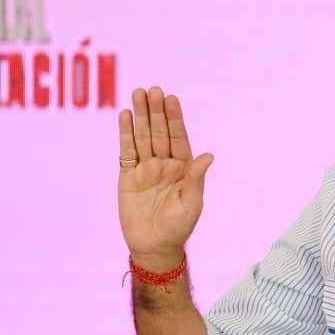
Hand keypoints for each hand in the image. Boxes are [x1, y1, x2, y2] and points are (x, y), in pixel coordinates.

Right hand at [118, 87, 213, 270]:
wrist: (154, 246)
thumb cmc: (178, 227)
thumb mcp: (191, 202)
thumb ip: (196, 178)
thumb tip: (208, 156)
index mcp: (183, 167)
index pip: (178, 137)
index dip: (174, 118)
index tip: (171, 98)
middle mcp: (164, 163)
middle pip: (159, 132)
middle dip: (156, 111)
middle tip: (152, 89)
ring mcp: (146, 168)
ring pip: (142, 137)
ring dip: (140, 116)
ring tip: (137, 93)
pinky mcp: (128, 176)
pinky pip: (127, 151)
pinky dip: (125, 134)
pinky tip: (125, 116)